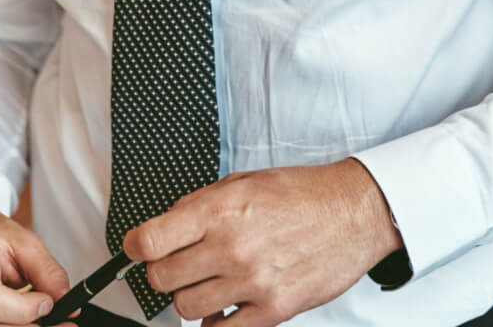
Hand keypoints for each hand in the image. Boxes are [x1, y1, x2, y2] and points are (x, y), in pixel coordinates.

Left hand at [128, 159, 401, 326]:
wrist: (355, 212)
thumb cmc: (305, 194)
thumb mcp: (249, 180)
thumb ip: (204, 203)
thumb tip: (167, 227)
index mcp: (224, 208)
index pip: (150, 241)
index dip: (136, 246)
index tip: (139, 248)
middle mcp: (233, 245)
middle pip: (161, 279)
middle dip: (166, 271)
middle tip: (183, 262)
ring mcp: (252, 281)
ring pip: (185, 308)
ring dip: (192, 296)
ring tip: (213, 280)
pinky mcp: (272, 310)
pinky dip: (218, 321)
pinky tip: (229, 302)